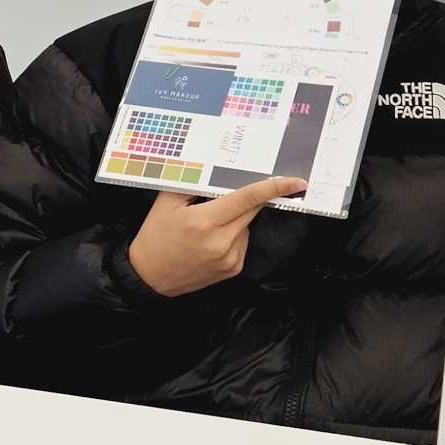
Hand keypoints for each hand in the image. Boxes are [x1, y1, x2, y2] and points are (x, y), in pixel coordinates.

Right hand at [125, 176, 305, 296]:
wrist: (149, 277)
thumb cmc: (155, 237)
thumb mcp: (166, 203)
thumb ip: (193, 182)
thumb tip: (219, 168)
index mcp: (204, 222)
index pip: (246, 199)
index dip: (272, 188)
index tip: (295, 182)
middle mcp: (221, 242)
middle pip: (250, 210)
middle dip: (247, 199)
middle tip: (228, 198)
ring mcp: (229, 258)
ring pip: (246, 226)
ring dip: (235, 219)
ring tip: (205, 227)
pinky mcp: (233, 269)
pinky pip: (242, 241)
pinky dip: (233, 235)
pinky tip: (211, 241)